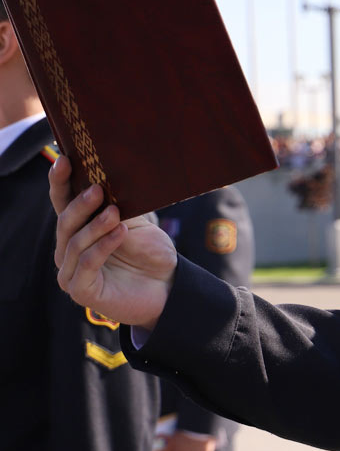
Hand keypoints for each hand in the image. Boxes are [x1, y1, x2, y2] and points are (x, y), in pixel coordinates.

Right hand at [50, 156, 176, 328]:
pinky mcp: (81, 290)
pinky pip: (86, 264)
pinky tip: (120, 233)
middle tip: (99, 190)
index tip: (64, 160)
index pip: (62, 202)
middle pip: (65, 222)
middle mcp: (68, 249)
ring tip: (116, 213)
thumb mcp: (136, 223)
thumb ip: (119, 206)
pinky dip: (103, 247)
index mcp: (79, 228)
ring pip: (74, 243)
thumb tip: (112, 177)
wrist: (168, 285)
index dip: (60, 182)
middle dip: (80, 205)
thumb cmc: (150, 253)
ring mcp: (71, 271)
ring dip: (96, 226)